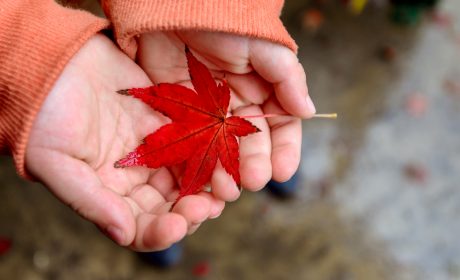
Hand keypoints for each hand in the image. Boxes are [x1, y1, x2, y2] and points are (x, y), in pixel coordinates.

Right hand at [25, 34, 224, 250]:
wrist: (56, 63)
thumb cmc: (44, 114)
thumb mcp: (55, 161)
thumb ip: (90, 201)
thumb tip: (124, 234)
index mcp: (109, 194)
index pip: (140, 227)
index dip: (160, 232)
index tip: (177, 225)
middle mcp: (135, 177)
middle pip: (171, 206)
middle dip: (191, 211)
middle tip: (208, 207)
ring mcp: (154, 150)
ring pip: (188, 178)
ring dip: (207, 186)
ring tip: (223, 186)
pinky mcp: (167, 122)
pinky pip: (195, 142)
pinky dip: (209, 151)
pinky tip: (222, 152)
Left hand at [137, 31, 315, 200]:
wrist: (174, 6)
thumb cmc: (225, 20)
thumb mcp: (263, 45)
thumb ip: (287, 78)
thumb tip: (308, 111)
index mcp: (263, 89)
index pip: (280, 126)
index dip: (284, 150)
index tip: (283, 171)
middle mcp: (237, 104)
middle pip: (251, 144)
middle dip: (254, 165)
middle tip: (252, 182)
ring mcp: (208, 111)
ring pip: (221, 149)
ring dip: (226, 171)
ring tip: (227, 189)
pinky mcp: (180, 113)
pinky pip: (191, 143)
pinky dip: (196, 162)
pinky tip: (200, 179)